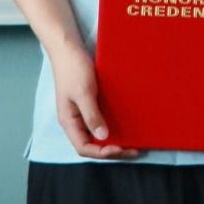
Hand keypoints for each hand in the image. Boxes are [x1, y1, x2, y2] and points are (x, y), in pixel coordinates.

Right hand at [48, 42, 137, 159]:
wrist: (69, 50)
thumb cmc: (74, 70)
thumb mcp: (84, 92)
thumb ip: (91, 115)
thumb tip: (103, 137)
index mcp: (69, 122)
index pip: (84, 148)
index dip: (102, 152)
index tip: (122, 148)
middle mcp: (76, 122)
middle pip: (92, 145)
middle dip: (112, 150)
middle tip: (134, 149)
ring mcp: (82, 114)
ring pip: (97, 135)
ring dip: (114, 141)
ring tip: (134, 142)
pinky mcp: (90, 105)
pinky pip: (101, 122)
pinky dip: (113, 128)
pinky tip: (127, 126)